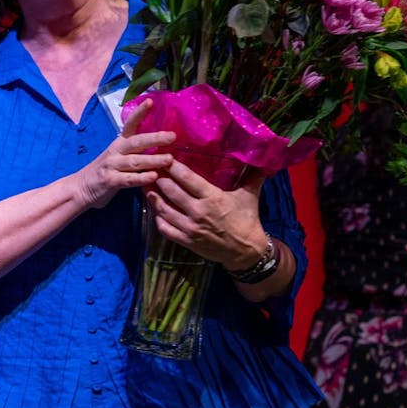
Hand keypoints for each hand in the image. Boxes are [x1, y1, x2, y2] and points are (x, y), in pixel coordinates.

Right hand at [72, 100, 175, 209]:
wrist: (80, 188)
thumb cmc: (105, 172)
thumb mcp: (118, 157)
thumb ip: (135, 152)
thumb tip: (161, 146)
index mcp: (119, 143)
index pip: (129, 124)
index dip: (139, 112)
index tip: (150, 101)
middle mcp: (115, 151)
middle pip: (136, 142)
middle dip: (155, 138)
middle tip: (172, 136)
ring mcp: (111, 165)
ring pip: (134, 161)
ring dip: (153, 160)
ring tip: (169, 159)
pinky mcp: (109, 181)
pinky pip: (128, 179)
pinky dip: (141, 178)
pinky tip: (153, 177)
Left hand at [146, 160, 267, 268]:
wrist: (246, 251)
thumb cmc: (247, 220)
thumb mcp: (250, 195)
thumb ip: (253, 175)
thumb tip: (260, 156)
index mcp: (212, 197)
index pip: (187, 178)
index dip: (172, 166)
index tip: (163, 156)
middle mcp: (198, 212)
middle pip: (170, 191)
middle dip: (158, 177)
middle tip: (150, 166)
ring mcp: (190, 228)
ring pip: (163, 209)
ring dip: (153, 196)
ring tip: (145, 184)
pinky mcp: (186, 241)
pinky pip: (165, 228)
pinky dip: (157, 217)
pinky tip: (154, 208)